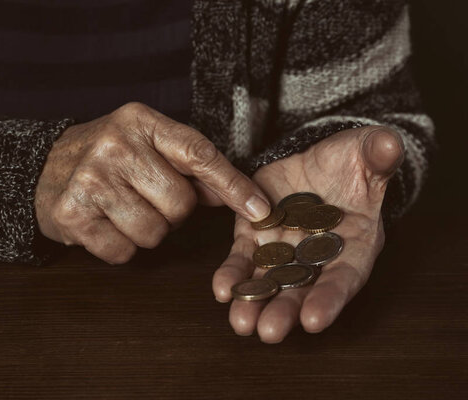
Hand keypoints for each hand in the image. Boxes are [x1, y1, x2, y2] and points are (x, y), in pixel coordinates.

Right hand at [35, 102, 271, 263]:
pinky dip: (120, 246)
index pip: (198, 154)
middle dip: (171, 213)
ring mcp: (91, 178)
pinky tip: (104, 224)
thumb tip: (238, 196)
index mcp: (141, 121)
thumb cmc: (106, 158)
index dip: (232, 185)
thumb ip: (189, 166)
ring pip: (154, 234)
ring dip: (146, 232)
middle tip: (146, 199)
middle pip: (180, 204)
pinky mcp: (73, 213)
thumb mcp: (146, 145)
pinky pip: (123, 252)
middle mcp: (115, 145)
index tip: (260, 210)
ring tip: (123, 210)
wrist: (43, 168)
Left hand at [212, 126, 404, 341]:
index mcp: (354, 243)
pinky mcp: (256, 235)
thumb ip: (377, 155)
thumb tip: (389, 144)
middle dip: (284, 310)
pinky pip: (243, 257)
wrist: (317, 160)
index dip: (330, 298)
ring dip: (254, 301)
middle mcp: (317, 254)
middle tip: (268, 332)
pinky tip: (221, 289)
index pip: (344, 276)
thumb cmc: (351, 162)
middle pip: (302, 288)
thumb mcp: (367, 152)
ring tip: (241, 322)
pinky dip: (233, 273)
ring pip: (270, 281)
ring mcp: (284, 248)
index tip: (314, 321)